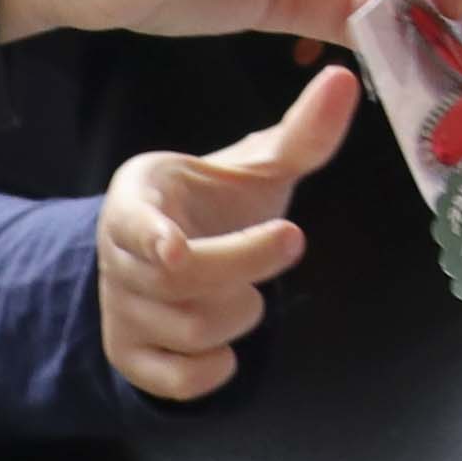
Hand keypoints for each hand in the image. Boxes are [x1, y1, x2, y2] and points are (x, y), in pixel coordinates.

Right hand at [98, 81, 345, 401]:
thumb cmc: (212, 205)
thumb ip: (300, 133)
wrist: (167, 255)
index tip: (174, 246)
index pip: (132, 222)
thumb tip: (343, 80)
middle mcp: (118, 256)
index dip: (151, 237)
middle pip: (179, 278)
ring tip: (247, 291)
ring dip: (240, 314)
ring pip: (188, 328)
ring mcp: (121, 310)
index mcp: (138, 199)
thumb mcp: (252, 167)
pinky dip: (214, 370)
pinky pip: (176, 380)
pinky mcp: (132, 357)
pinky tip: (228, 346)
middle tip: (289, 240)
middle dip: (246, 263)